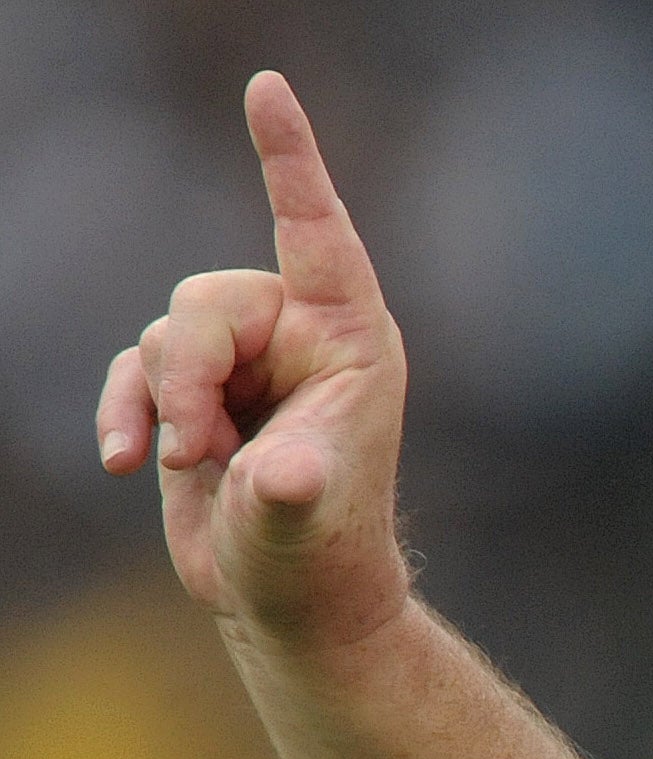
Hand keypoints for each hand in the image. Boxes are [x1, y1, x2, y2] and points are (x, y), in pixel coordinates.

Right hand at [97, 71, 412, 651]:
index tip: (267, 86)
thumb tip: (279, 477)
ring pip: (167, 333)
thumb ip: (288, 489)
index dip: (290, 158)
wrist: (289, 599)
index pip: (316, 231)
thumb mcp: (303, 522)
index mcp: (351, 342)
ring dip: (161, 403)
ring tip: (191, 467)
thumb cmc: (317, 558)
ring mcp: (245, 362)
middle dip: (186, 375)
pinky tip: (124, 463)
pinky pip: (136, 367)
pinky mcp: (197, 391)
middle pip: (206, 302)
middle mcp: (300, 338)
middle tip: (196, 449)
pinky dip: (124, 410)